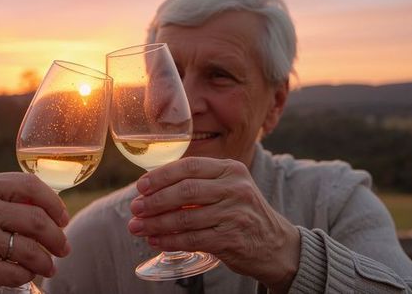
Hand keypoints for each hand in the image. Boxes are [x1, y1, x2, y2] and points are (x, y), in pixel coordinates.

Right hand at [0, 171, 69, 292]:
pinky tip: (26, 276)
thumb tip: (42, 207)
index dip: (53, 202)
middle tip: (63, 247)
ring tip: (49, 266)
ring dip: (47, 261)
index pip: (28, 185)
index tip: (62, 217)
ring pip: (31, 248)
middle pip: (36, 218)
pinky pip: (17, 272)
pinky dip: (27, 276)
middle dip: (57, 236)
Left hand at [127, 157, 299, 292]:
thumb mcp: (228, 188)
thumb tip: (151, 190)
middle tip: (135, 208)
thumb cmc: (241, 213)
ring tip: (137, 227)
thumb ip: (198, 183)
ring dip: (156, 224)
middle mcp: (235, 188)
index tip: (140, 186)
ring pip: (186, 218)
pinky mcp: (231, 239)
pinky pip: (192, 239)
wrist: (276, 245)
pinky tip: (156, 240)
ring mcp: (235, 214)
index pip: (190, 166)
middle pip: (185, 191)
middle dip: (154, 201)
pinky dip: (170, 240)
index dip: (161, 176)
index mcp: (231, 169)